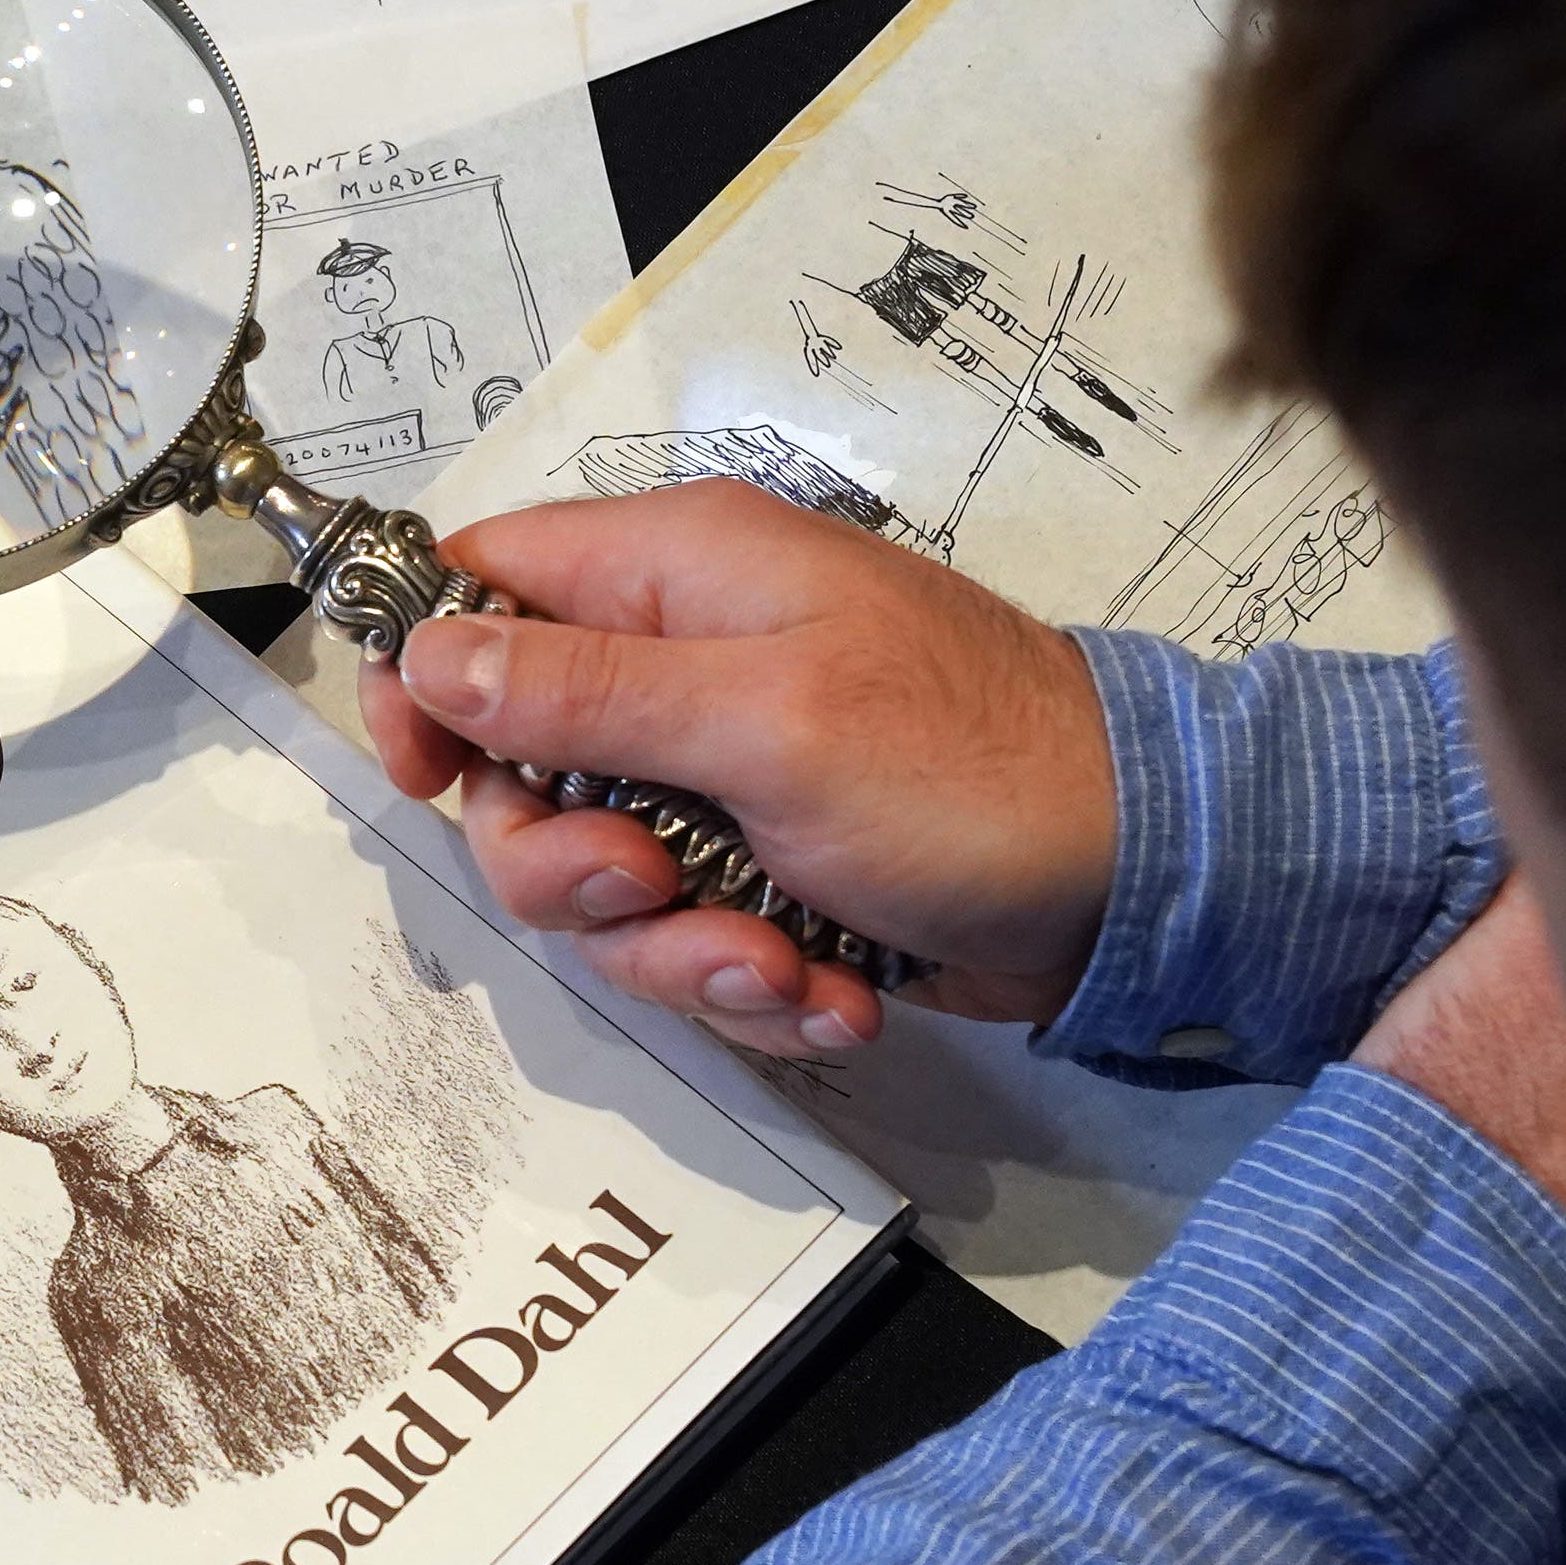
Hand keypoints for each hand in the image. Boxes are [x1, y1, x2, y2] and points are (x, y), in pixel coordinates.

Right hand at [360, 484, 1116, 1055]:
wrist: (1138, 882)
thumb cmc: (964, 769)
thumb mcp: (764, 719)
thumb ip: (587, 690)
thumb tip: (431, 654)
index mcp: (675, 575)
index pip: (479, 585)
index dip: (428, 676)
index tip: (428, 776)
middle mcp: (683, 664)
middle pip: (516, 766)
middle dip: (572, 862)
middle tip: (658, 881)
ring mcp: (723, 776)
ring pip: (596, 878)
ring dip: (674, 948)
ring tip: (779, 964)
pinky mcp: (763, 873)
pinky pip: (683, 939)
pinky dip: (747, 983)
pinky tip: (827, 990)